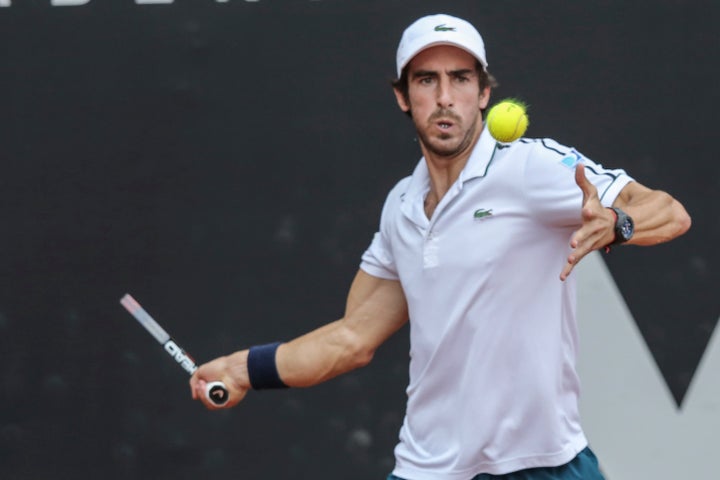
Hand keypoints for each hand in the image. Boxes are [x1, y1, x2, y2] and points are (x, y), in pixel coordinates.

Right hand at [189, 351, 249, 409]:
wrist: (232, 370)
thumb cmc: (221, 367)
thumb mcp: (201, 371)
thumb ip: (193, 382)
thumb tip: (194, 395)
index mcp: (214, 383)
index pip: (203, 393)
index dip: (198, 390)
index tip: (197, 384)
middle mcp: (218, 391)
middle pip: (204, 399)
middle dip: (200, 392)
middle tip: (201, 384)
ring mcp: (223, 397)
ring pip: (208, 404)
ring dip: (204, 395)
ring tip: (205, 385)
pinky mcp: (227, 403)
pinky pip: (214, 406)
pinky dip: (210, 398)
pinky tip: (212, 389)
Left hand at [559, 164, 615, 280]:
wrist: (612, 227)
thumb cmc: (597, 209)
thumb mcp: (591, 194)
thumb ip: (583, 181)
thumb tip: (578, 164)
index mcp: (595, 215)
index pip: (593, 211)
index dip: (590, 210)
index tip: (587, 209)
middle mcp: (593, 230)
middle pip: (587, 234)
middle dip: (581, 237)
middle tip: (573, 242)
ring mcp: (590, 242)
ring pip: (582, 249)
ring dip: (576, 255)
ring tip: (569, 259)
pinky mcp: (584, 250)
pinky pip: (576, 260)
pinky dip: (568, 268)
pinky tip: (560, 276)